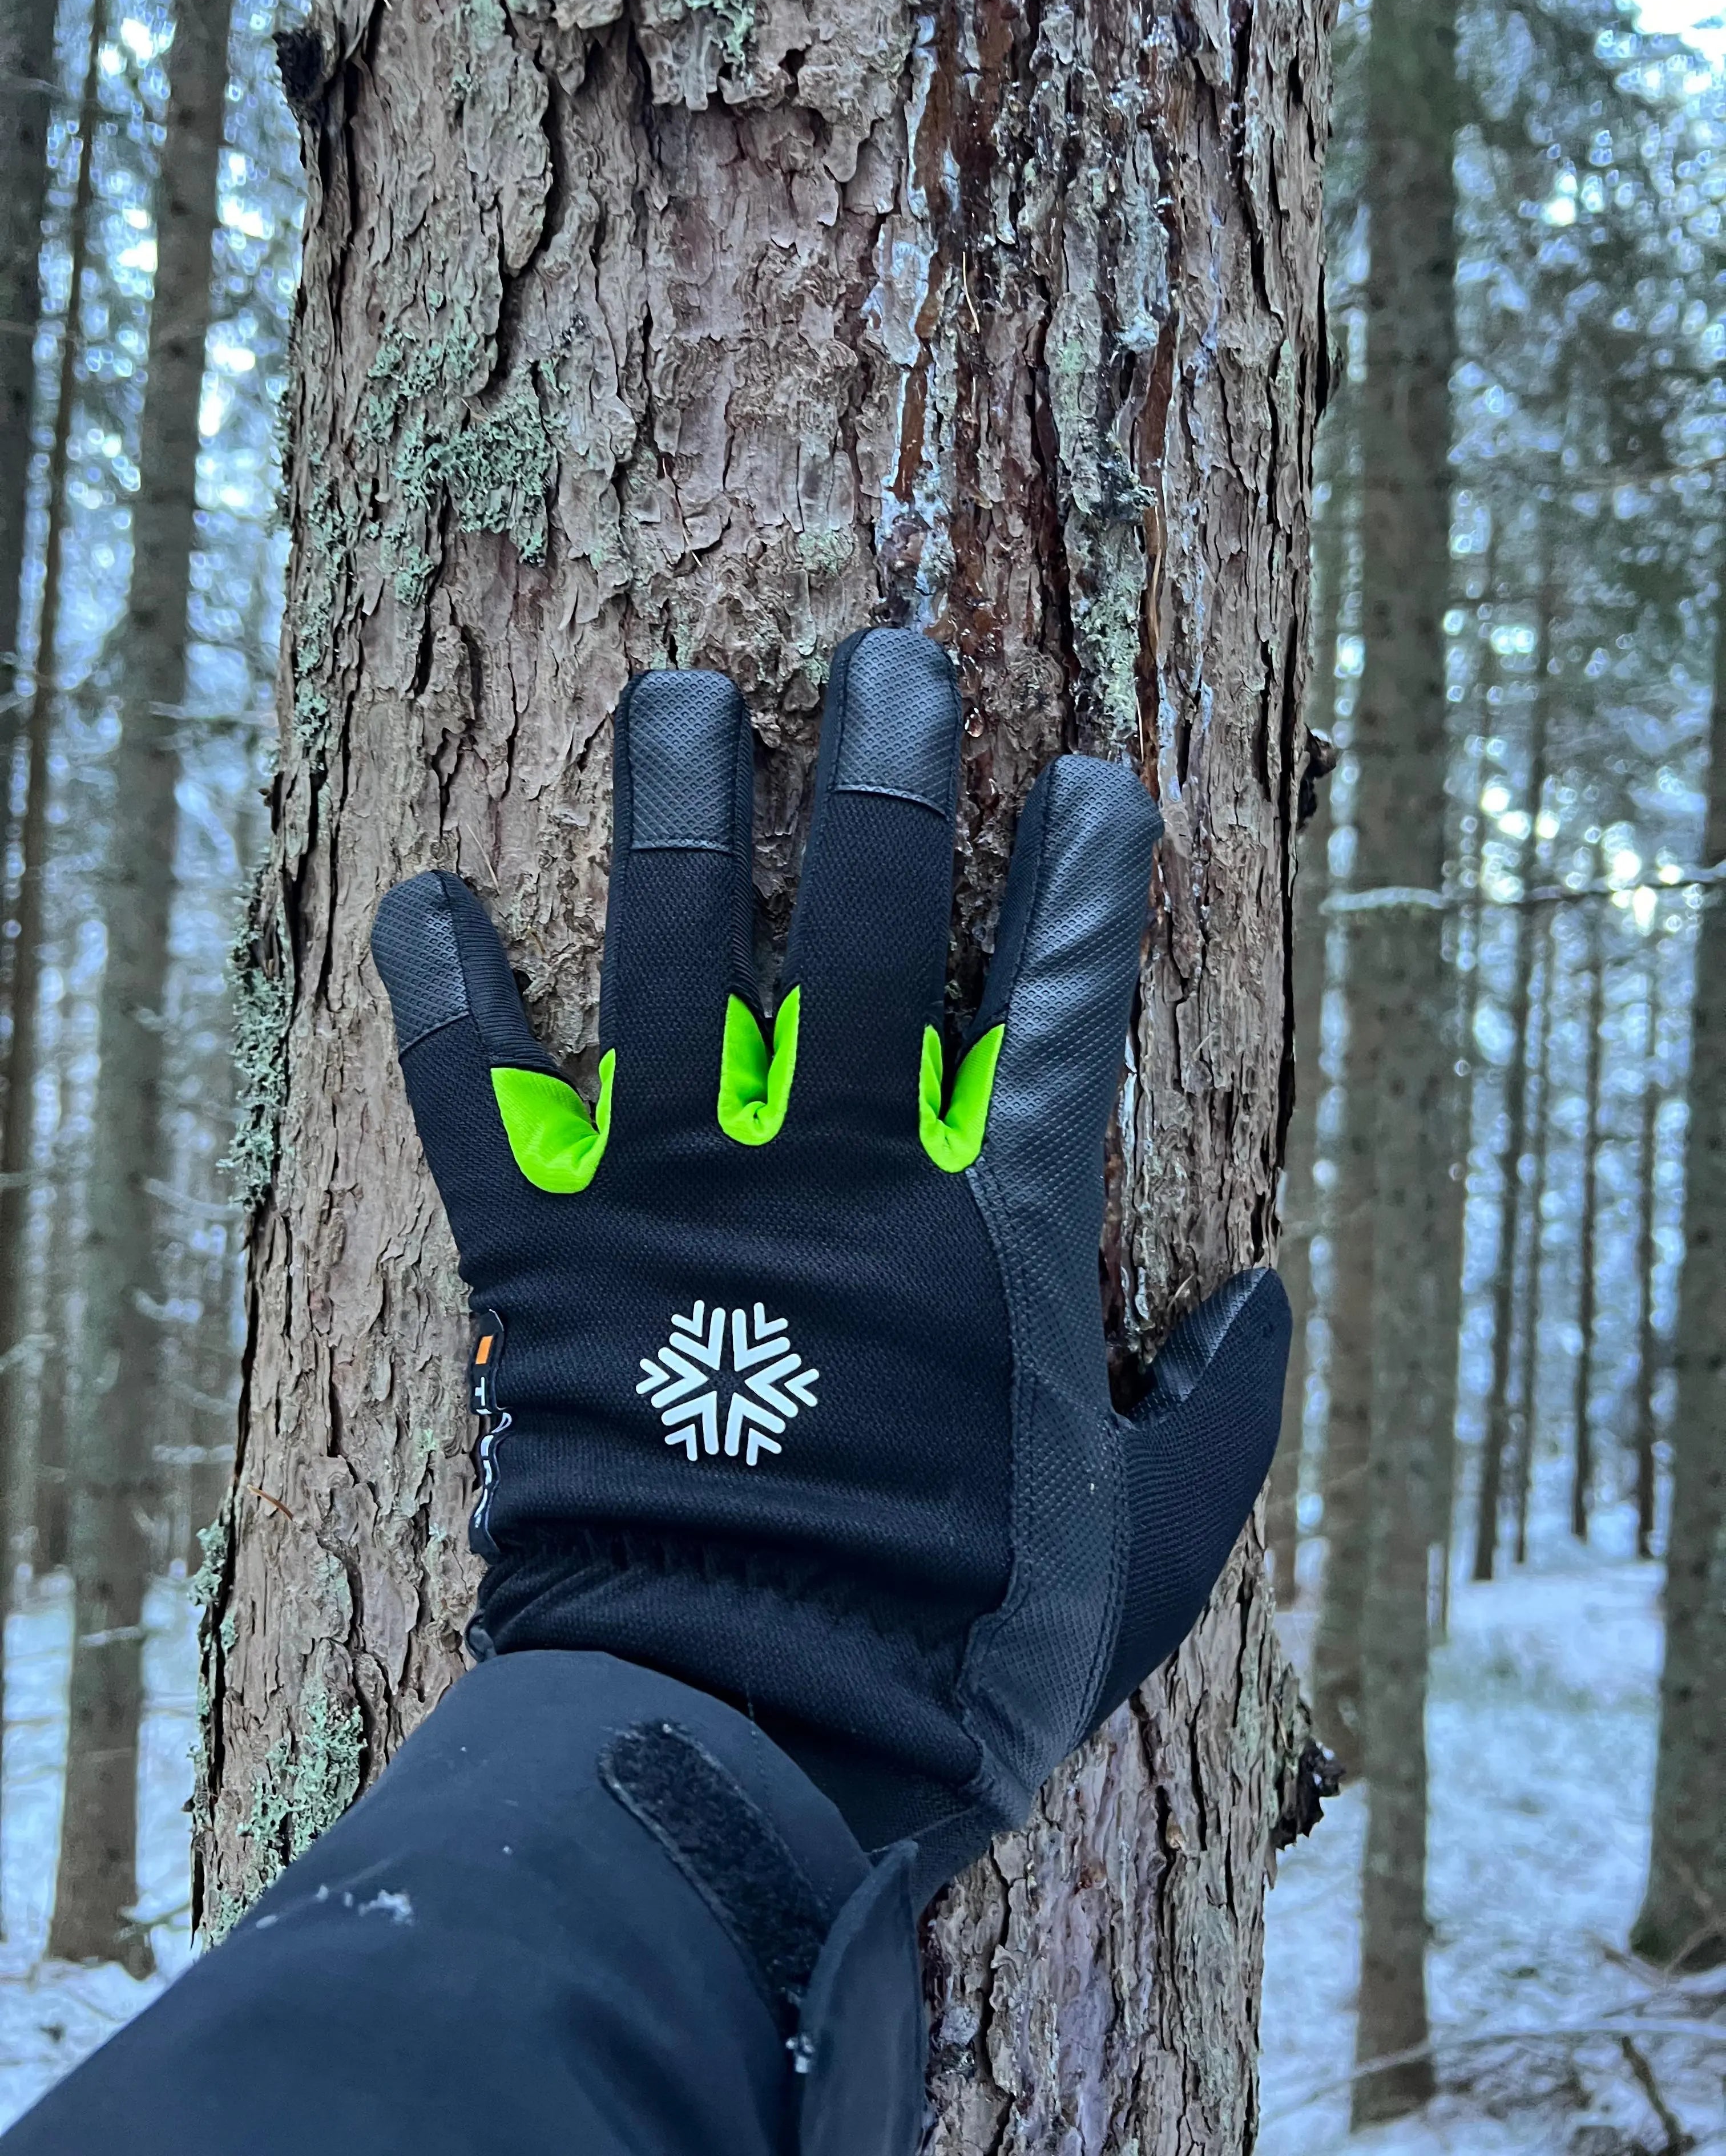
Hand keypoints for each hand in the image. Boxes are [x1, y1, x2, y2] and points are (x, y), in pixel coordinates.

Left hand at [371, 627, 1288, 1892]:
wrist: (744, 1744)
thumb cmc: (957, 1655)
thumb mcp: (1143, 1551)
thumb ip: (1217, 1416)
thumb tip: (1266, 1303)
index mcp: (990, 1225)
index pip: (1060, 992)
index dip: (1080, 870)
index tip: (1084, 779)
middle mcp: (837, 1164)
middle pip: (873, 910)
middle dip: (890, 767)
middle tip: (888, 658)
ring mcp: (679, 1190)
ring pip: (679, 938)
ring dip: (684, 798)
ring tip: (685, 693)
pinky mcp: (545, 1249)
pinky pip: (479, 1090)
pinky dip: (447, 991)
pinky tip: (423, 895)